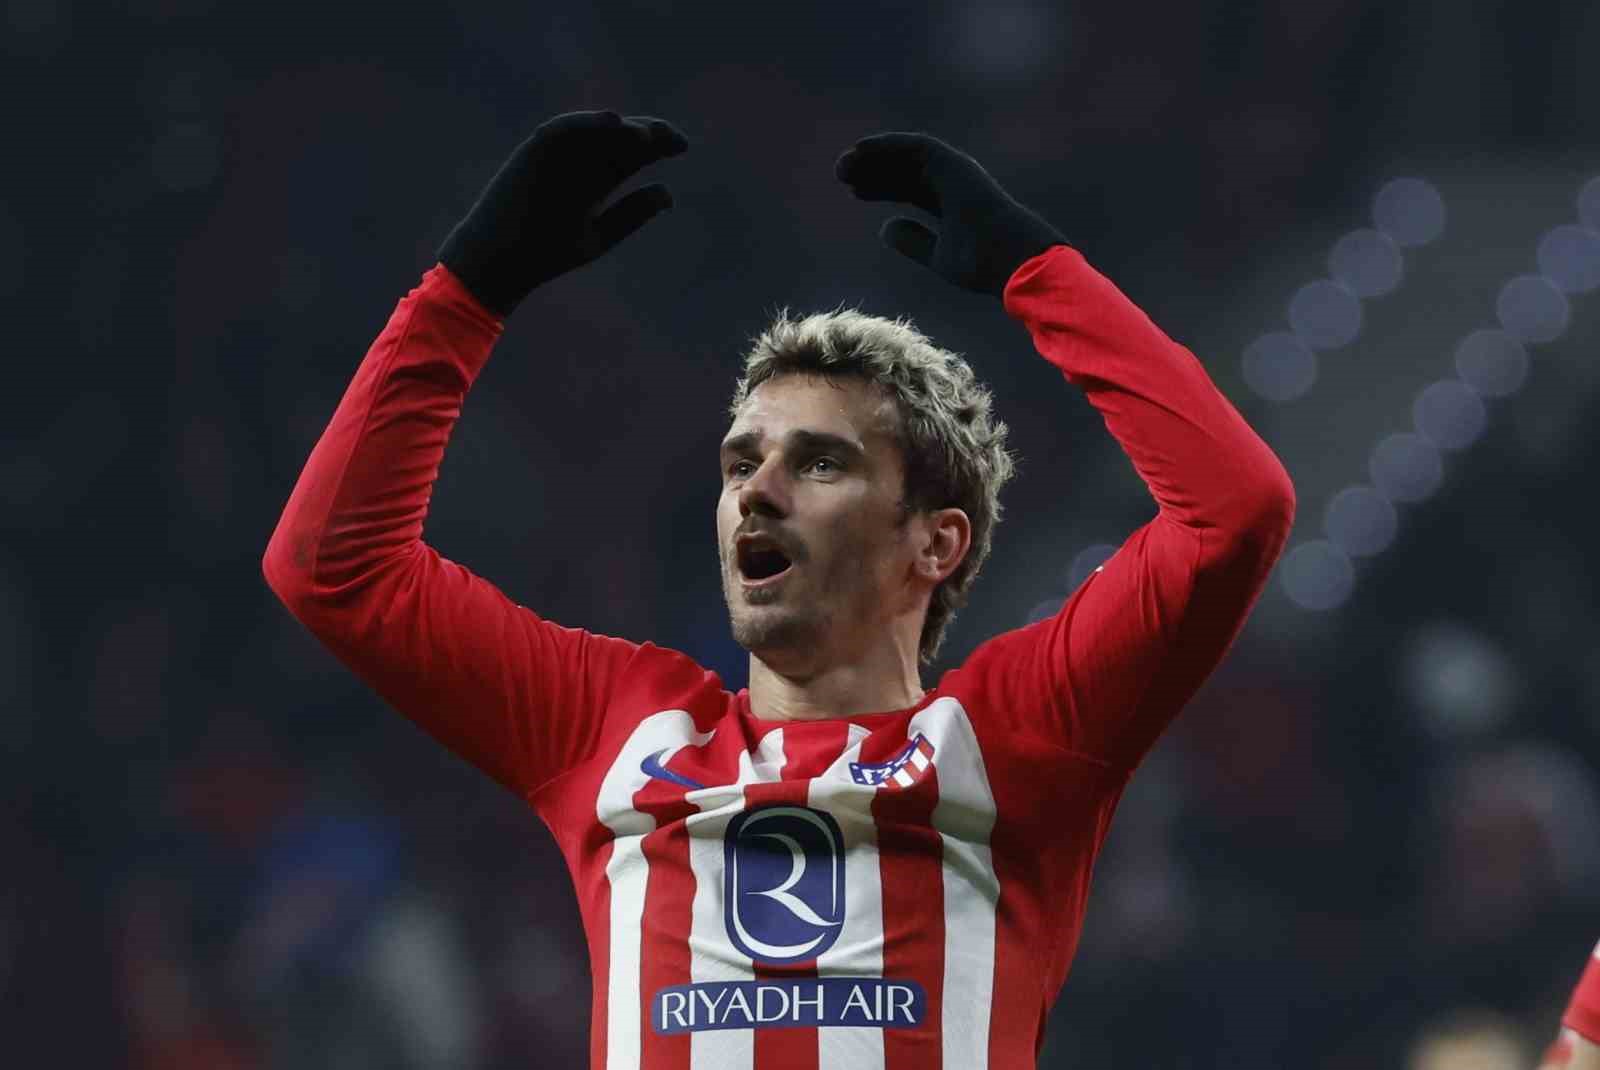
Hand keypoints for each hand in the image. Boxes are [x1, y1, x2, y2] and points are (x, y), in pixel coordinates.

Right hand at [438, 110, 688, 315]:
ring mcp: (557, 156)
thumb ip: (632, 213)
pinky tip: (612, 121)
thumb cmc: (547, 254)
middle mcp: (579, 163)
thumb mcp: (599, 235)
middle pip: (618, 138)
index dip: (659, 145)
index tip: (684, 146)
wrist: (501, 262)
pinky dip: (586, 122)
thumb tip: (669, 192)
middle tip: (674, 138)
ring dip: (620, 127)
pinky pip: (562, 129)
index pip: (632, 154)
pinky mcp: (533, 152)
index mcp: (596, 182)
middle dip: (647, 133)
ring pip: (595, 130)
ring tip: (647, 136)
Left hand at [835, 132, 1065, 296]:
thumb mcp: (938, 256)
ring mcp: (954, 172)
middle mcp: (952, 184)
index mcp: (951, 206)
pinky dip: (887, 145)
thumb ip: (914, 241)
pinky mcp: (952, 163)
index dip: (881, 188)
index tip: (854, 192)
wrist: (1009, 259)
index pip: (909, 190)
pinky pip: (913, 146)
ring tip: (844, 166)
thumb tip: (884, 228)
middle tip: (841, 175)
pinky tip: (862, 149)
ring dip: (874, 156)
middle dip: (873, 170)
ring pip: (906, 157)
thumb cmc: (981, 265)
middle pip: (905, 171)